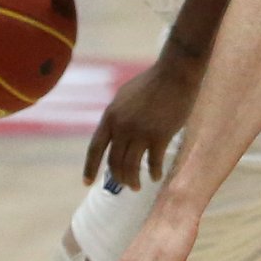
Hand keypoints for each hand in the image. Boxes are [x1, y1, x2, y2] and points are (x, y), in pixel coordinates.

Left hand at [84, 58, 197, 190]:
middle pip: (114, 162)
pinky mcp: (160, 136)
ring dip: (133, 180)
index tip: (86, 183)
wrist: (174, 73)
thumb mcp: (124, 97)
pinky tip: (156, 176)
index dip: (89, 168)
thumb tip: (111, 136)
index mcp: (110, 116)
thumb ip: (116, 117)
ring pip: (131, 167)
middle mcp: (122, 126)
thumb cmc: (151, 83)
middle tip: (125, 184)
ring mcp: (140, 132)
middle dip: (118, 177)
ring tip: (137, 186)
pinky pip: (153, 163)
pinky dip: (154, 173)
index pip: (95, 148)